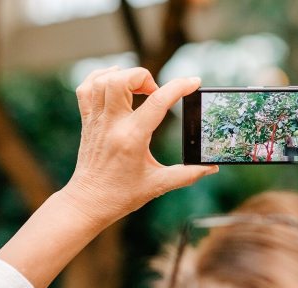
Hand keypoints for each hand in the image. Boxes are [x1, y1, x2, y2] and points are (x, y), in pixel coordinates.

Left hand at [61, 67, 218, 225]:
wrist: (89, 202)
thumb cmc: (122, 195)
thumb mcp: (159, 185)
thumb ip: (188, 175)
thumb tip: (211, 167)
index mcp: (132, 138)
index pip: (157, 101)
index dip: (179, 87)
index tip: (194, 82)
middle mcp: (112, 124)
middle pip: (122, 80)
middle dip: (143, 76)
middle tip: (155, 92)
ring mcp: (96, 120)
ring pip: (103, 80)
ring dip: (124, 75)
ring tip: (138, 87)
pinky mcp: (87, 121)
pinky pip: (86, 88)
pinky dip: (100, 78)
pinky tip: (114, 83)